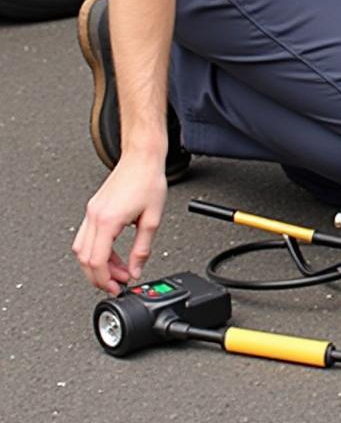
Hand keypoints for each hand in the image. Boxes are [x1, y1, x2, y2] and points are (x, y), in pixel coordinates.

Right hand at [73, 153, 166, 293]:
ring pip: (82, 249)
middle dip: (99, 276)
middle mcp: (94, 217)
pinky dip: (96, 250)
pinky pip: (87, 236)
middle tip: (117, 283)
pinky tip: (112, 254)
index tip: (116, 288)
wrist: (142, 157)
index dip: (105, 280)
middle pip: (84, 259)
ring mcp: (92, 212)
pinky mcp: (94, 208)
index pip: (96, 261)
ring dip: (97, 264)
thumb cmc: (148, 180)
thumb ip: (143, 248)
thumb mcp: (152, 219)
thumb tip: (136, 269)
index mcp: (108, 220)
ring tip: (118, 270)